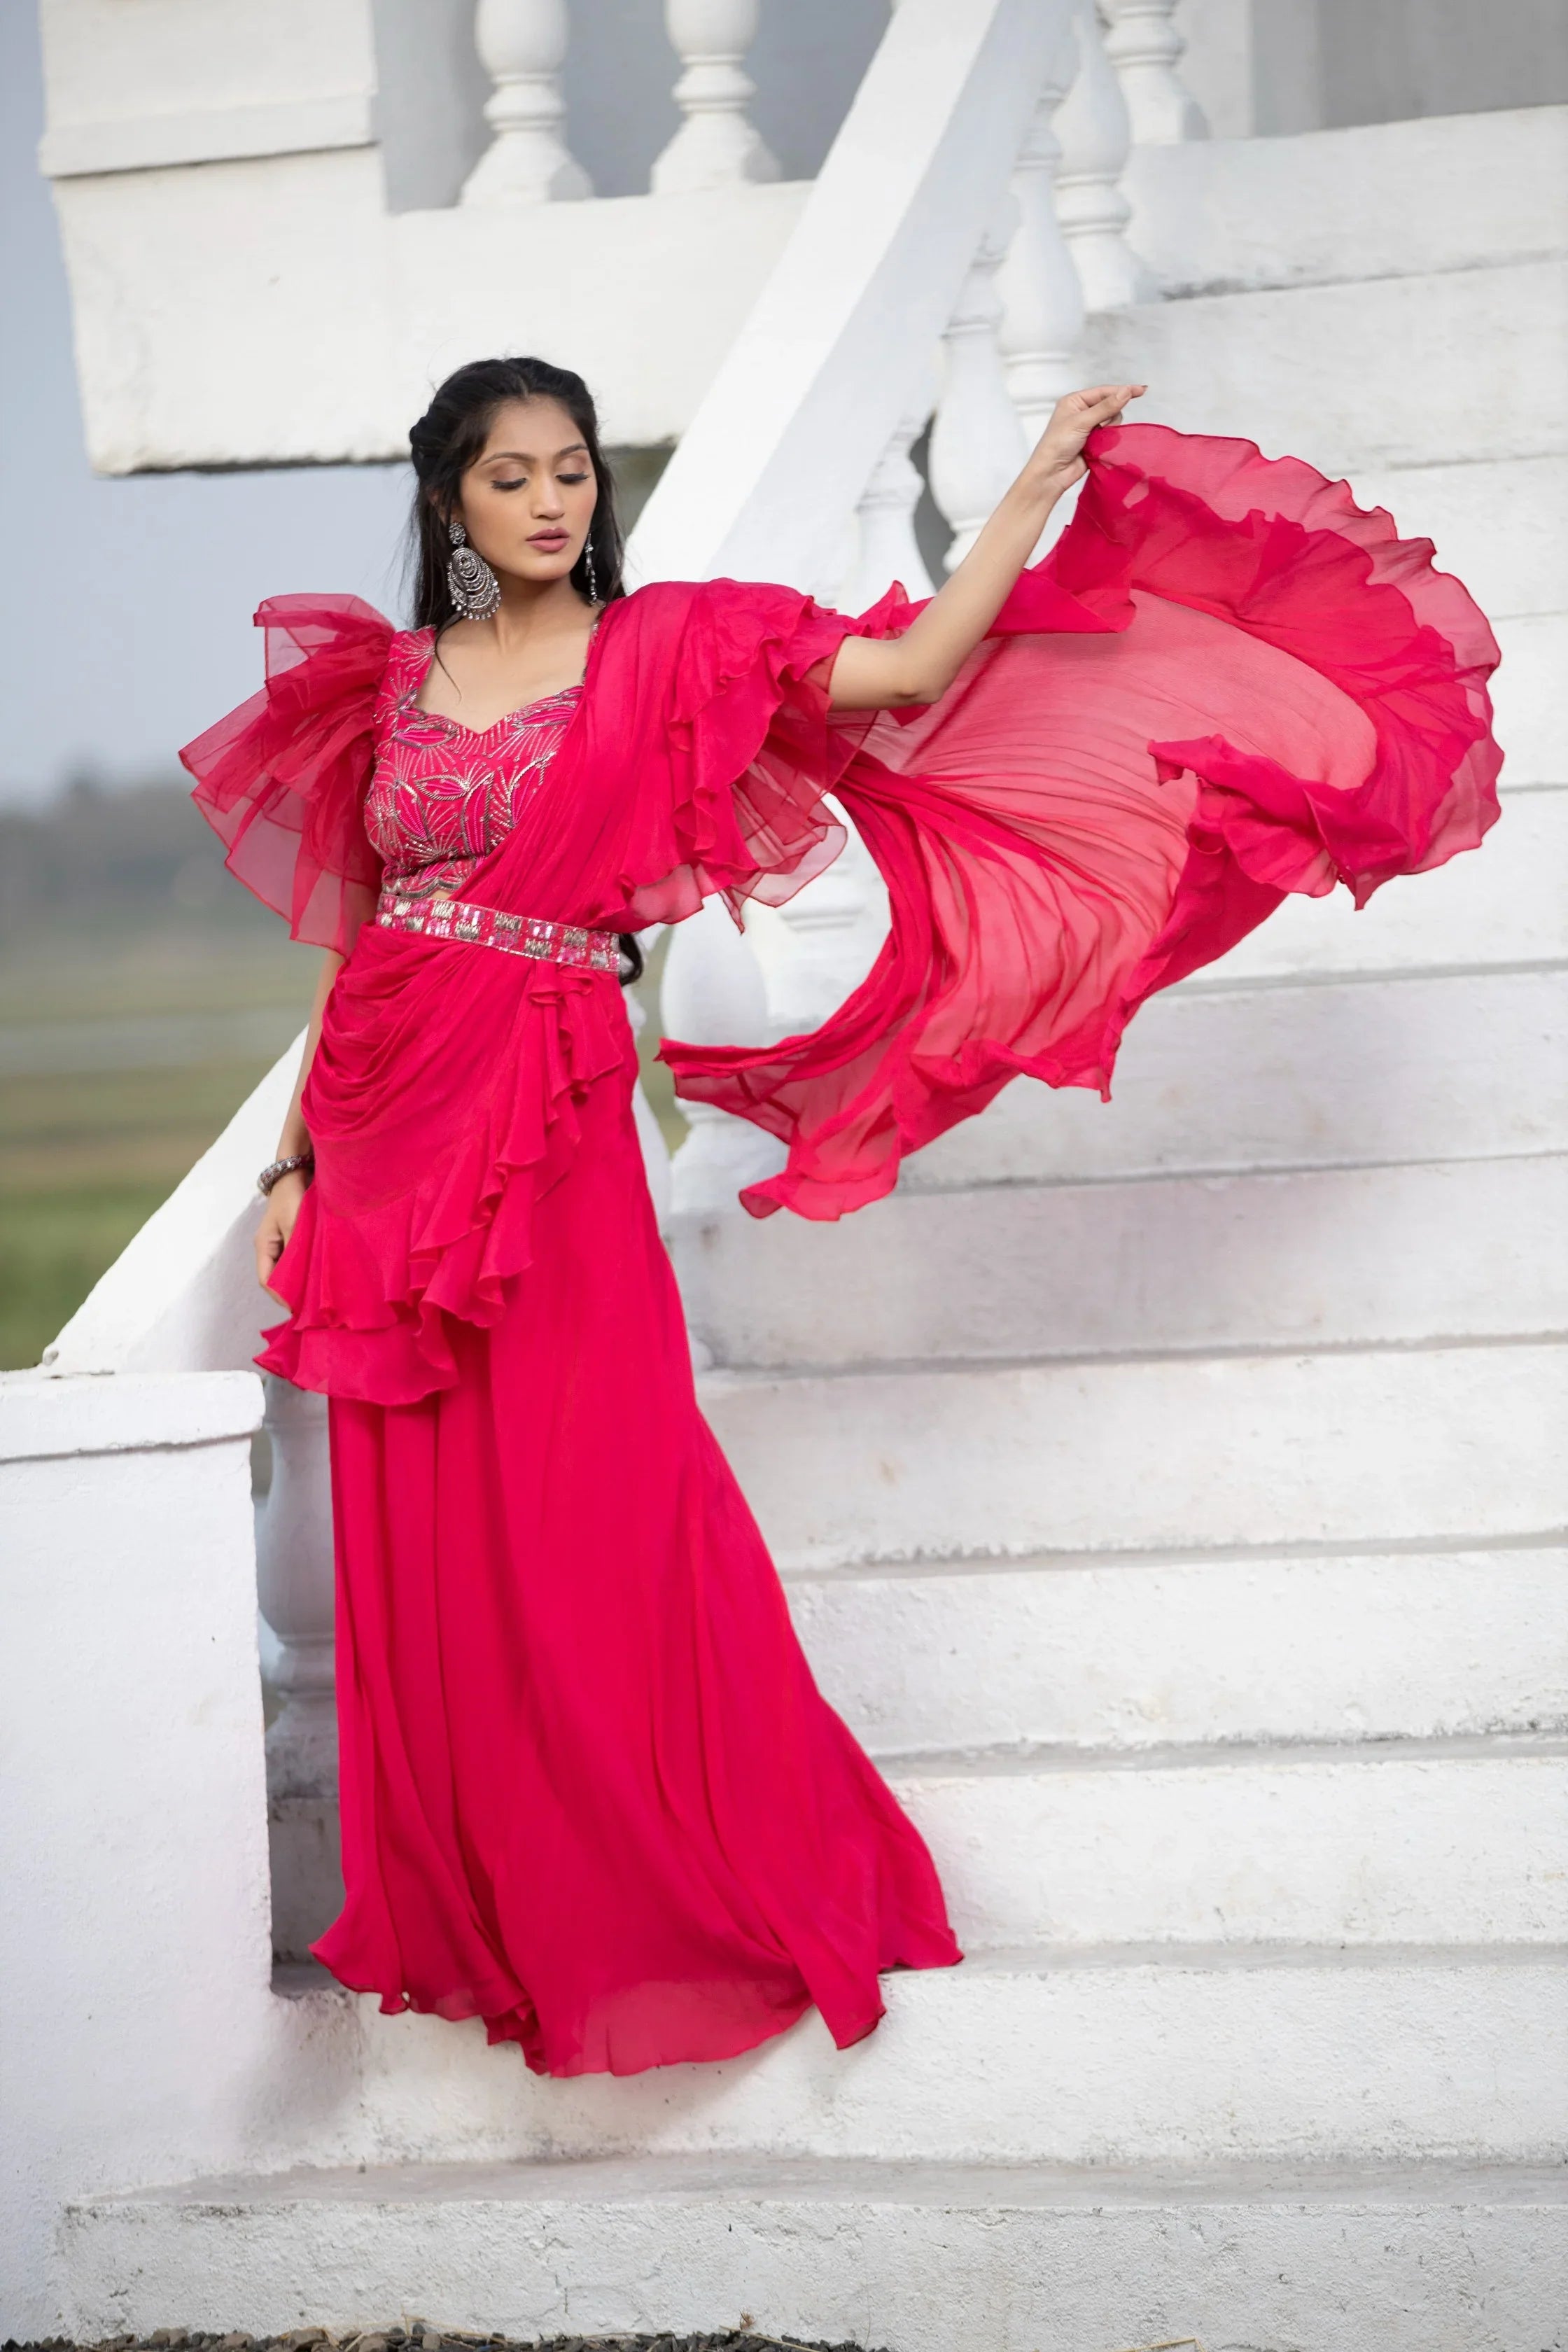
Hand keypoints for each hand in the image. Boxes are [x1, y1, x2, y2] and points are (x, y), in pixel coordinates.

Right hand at [255, 1168, 308, 1307]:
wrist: (296, 1171)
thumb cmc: (293, 1197)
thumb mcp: (294, 1223)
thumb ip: (295, 1250)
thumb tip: (298, 1278)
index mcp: (264, 1246)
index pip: (266, 1280)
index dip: (280, 1296)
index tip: (297, 1309)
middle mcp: (269, 1247)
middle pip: (276, 1277)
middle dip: (290, 1292)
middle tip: (310, 1307)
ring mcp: (280, 1242)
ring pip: (286, 1269)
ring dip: (298, 1282)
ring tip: (315, 1296)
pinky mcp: (292, 1237)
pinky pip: (295, 1259)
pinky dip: (304, 1269)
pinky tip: (317, 1275)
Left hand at [1025, 383, 1145, 492]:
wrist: (1051, 474)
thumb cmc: (1057, 444)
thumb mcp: (1081, 421)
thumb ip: (1106, 407)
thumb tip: (1126, 392)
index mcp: (1075, 401)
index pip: (1103, 391)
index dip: (1122, 391)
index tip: (1141, 391)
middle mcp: (1082, 412)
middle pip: (1111, 406)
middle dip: (1109, 416)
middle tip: (1098, 428)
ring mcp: (1089, 428)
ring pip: (1113, 422)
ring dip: (1108, 430)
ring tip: (1094, 440)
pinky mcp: (1095, 442)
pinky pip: (1111, 436)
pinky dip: (1108, 441)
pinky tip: (1098, 447)